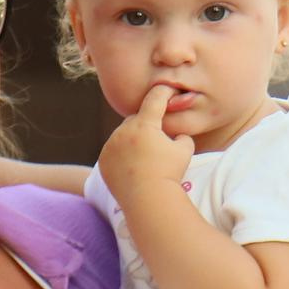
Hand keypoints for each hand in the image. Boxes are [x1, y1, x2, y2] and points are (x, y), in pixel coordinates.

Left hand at [97, 83, 194, 208]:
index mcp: (144, 125)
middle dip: (146, 125)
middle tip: (156, 139)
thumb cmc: (170, 174)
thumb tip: (178, 133)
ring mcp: (110, 146)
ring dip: (132, 140)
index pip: (154, 100)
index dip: (163, 92)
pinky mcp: (103, 160)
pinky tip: (132, 166)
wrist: (148, 200)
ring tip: (144, 157)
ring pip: (123, 135)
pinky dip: (121, 154)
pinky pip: (113, 151)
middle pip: (136, 119)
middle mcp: (123, 131)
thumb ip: (182, 136)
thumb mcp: (185, 150)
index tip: (167, 88)